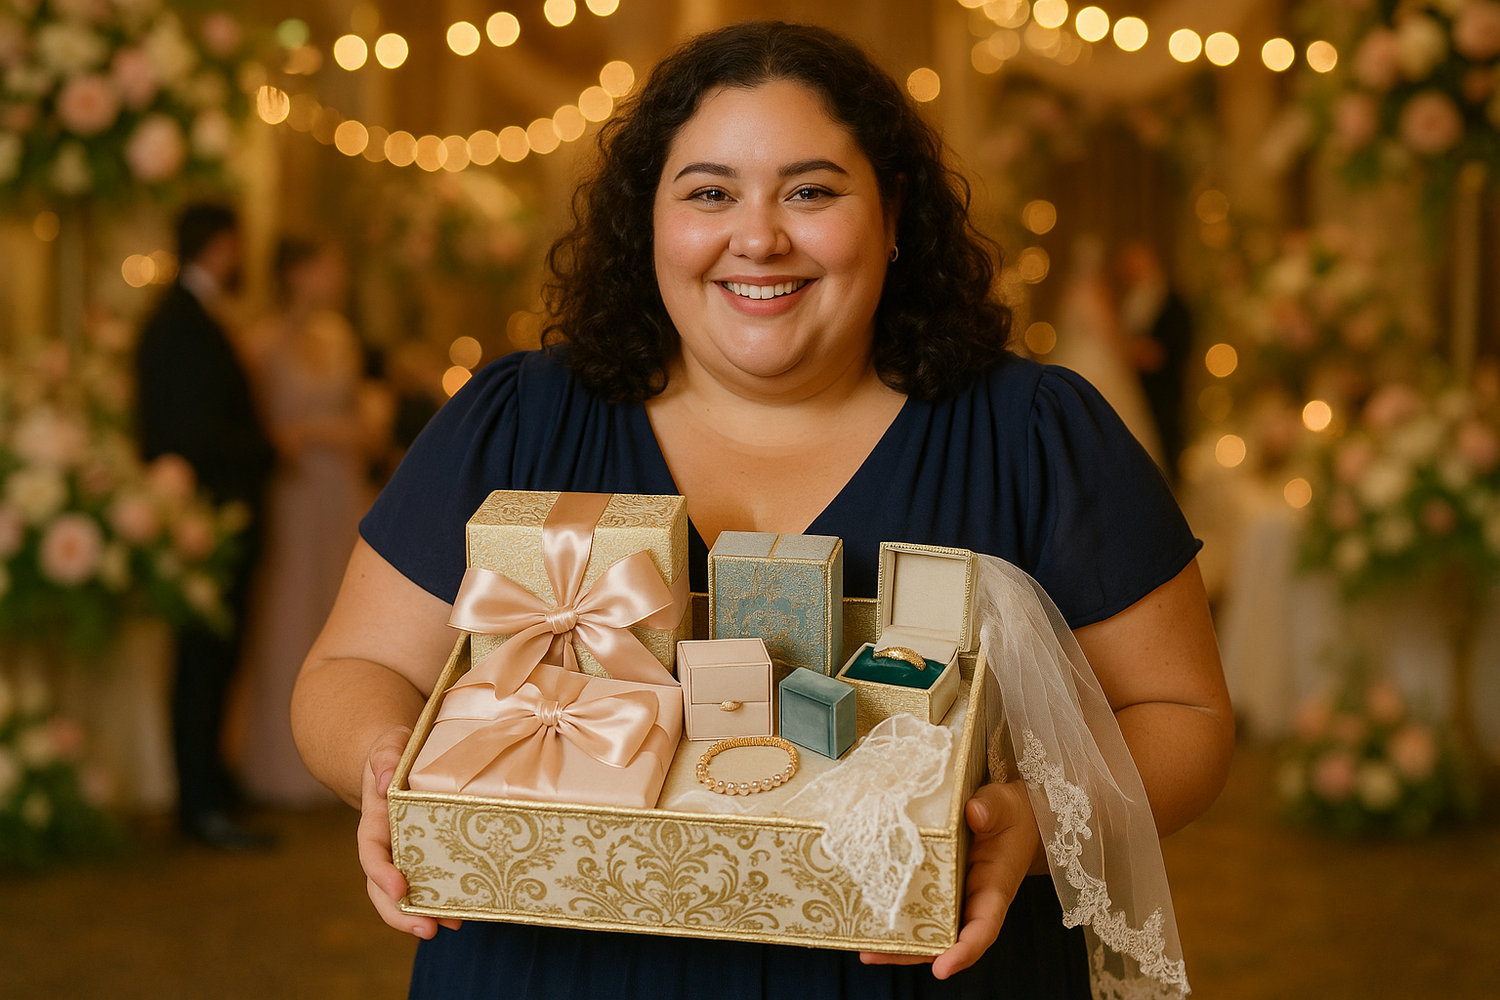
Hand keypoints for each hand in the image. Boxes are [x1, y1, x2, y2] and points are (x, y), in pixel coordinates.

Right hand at [358, 725, 461, 938]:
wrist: (402, 760)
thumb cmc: (396, 752)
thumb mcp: (389, 746)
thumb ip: (383, 759)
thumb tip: (382, 782)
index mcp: (375, 821)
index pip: (371, 853)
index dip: (381, 873)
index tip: (399, 888)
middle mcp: (387, 846)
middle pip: (383, 888)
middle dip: (400, 913)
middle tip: (426, 930)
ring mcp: (405, 856)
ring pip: (406, 895)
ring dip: (424, 915)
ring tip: (451, 927)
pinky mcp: (426, 858)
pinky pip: (429, 885)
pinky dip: (442, 902)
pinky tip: (463, 915)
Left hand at [859, 780, 1041, 978]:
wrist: (1005, 814)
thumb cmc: (1009, 814)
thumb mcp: (1004, 805)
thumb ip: (992, 809)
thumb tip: (973, 813)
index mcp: (994, 888)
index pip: (984, 927)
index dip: (965, 950)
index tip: (943, 967)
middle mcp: (971, 901)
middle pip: (945, 939)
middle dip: (914, 954)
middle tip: (876, 955)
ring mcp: (951, 897)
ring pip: (926, 930)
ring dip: (898, 943)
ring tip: (865, 949)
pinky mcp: (935, 885)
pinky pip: (916, 906)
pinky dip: (896, 917)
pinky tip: (867, 918)